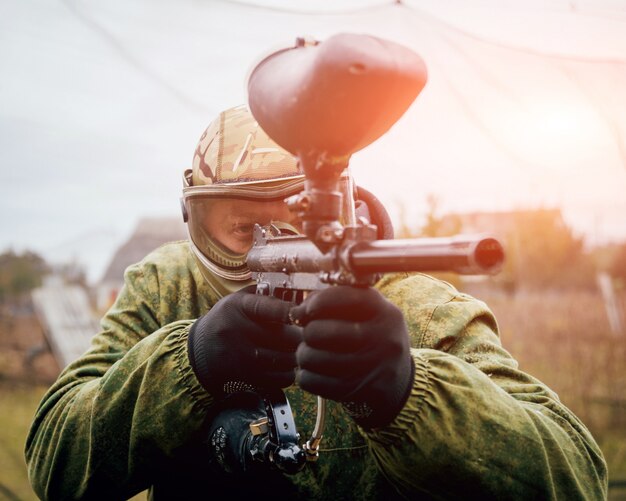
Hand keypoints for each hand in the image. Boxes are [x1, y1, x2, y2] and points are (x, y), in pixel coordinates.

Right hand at [188, 288, 301, 396]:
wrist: (198, 350)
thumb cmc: (225, 321)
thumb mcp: (238, 301)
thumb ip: (264, 296)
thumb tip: (295, 297)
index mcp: (238, 307)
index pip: (271, 308)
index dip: (292, 312)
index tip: (303, 314)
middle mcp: (237, 331)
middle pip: (283, 336)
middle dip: (300, 336)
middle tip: (307, 335)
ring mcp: (239, 356)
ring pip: (283, 359)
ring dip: (296, 355)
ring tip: (297, 350)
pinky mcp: (243, 377)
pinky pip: (278, 378)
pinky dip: (288, 373)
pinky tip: (286, 365)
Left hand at [291, 286, 413, 428]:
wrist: (400, 379)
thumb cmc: (374, 336)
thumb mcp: (369, 313)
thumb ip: (336, 302)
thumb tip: (297, 311)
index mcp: (386, 312)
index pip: (346, 298)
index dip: (318, 302)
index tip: (307, 310)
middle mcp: (384, 339)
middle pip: (322, 332)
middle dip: (307, 332)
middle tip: (309, 335)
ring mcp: (373, 367)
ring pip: (313, 358)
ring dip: (303, 355)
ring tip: (309, 353)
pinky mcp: (360, 391)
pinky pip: (314, 382)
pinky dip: (306, 376)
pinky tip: (312, 372)